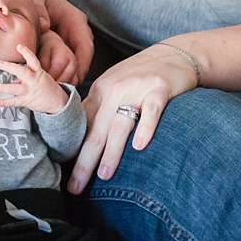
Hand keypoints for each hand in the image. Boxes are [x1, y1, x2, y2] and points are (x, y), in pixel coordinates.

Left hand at [0, 45, 67, 114]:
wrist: (58, 102)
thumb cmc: (46, 87)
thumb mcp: (39, 78)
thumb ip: (24, 77)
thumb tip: (13, 81)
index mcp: (38, 72)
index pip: (33, 60)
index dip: (27, 53)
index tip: (19, 45)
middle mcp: (34, 81)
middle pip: (23, 73)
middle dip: (10, 67)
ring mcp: (30, 91)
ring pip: (16, 89)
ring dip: (4, 88)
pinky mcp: (27, 101)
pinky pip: (15, 102)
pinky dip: (5, 102)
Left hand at [28, 0, 92, 83]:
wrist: (34, 4)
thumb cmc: (36, 2)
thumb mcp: (36, 3)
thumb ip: (39, 11)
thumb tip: (45, 25)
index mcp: (74, 19)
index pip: (84, 43)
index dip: (82, 62)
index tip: (77, 77)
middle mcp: (78, 31)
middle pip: (84, 56)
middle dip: (76, 73)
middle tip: (66, 88)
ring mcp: (73, 40)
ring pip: (78, 61)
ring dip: (70, 76)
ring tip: (60, 90)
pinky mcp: (67, 47)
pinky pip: (70, 62)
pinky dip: (64, 74)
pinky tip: (56, 84)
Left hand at [67, 45, 198, 192]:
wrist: (175, 53)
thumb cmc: (141, 75)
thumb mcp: (114, 86)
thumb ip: (99, 108)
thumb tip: (79, 140)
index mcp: (100, 91)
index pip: (82, 126)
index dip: (72, 151)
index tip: (65, 176)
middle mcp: (114, 89)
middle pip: (96, 130)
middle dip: (84, 161)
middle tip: (75, 187)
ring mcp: (137, 88)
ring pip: (120, 124)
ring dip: (111, 152)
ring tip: (104, 176)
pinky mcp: (160, 89)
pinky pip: (151, 110)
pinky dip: (145, 128)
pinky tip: (140, 147)